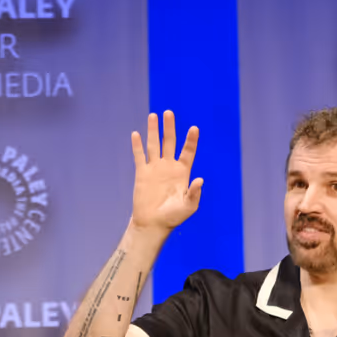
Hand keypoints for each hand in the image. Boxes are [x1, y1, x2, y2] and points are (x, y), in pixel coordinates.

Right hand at [130, 111, 202, 233]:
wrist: (153, 224)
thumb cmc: (173, 217)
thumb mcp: (189, 206)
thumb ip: (194, 193)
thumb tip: (200, 179)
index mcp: (182, 172)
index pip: (187, 152)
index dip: (191, 140)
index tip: (194, 128)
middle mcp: (169, 167)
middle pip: (169, 142)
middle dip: (169, 127)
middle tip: (168, 112)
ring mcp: (155, 168)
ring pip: (154, 145)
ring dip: (154, 130)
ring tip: (153, 115)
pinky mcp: (142, 173)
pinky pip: (139, 156)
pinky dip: (137, 145)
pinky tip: (136, 134)